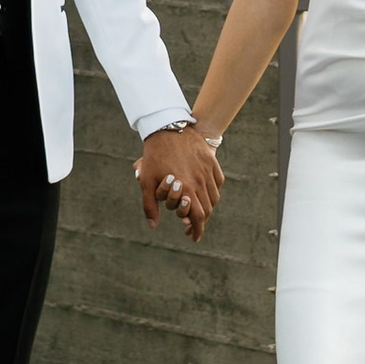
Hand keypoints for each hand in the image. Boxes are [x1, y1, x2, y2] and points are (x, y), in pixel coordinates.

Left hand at [134, 123, 222, 237]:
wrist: (167, 126)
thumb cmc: (154, 155)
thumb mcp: (146, 181)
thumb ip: (149, 206)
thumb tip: (153, 226)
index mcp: (186, 189)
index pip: (198, 217)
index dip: (197, 230)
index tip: (193, 237)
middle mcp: (200, 181)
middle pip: (207, 209)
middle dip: (202, 221)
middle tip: (193, 226)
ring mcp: (208, 170)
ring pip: (214, 197)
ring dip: (208, 207)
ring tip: (199, 210)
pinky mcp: (211, 161)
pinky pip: (217, 182)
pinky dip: (214, 191)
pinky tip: (206, 193)